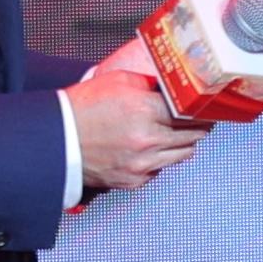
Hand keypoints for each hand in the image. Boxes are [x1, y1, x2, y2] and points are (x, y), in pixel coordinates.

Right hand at [66, 48, 206, 193]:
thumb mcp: (119, 81)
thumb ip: (151, 84)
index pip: (192, 112)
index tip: (207, 106)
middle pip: (195, 135)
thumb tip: (174, 87)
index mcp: (144, 111)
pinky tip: (150, 147)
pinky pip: (162, 169)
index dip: (202, 108)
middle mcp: (147, 140)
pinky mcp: (134, 180)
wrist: (55, 139)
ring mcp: (142, 164)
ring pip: (184, 154)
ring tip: (175, 132)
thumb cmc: (81, 109)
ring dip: (184, 142)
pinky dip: (161, 158)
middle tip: (197, 118)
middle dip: (198, 125)